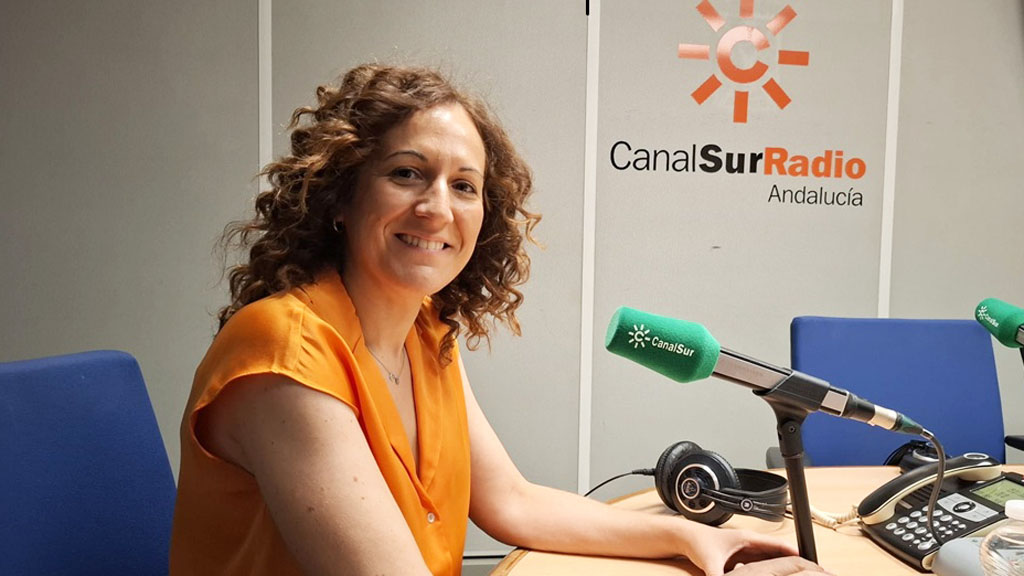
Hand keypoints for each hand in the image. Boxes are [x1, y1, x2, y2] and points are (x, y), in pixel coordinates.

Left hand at [682, 525, 826, 575]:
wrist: (684, 538)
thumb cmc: (697, 543)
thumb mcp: (711, 563)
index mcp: (747, 539)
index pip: (777, 544)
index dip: (794, 552)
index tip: (809, 560)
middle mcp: (748, 543)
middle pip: (777, 552)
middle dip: (792, 561)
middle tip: (809, 570)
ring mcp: (744, 550)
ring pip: (769, 558)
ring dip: (780, 566)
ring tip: (796, 575)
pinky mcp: (738, 557)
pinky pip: (759, 565)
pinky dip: (768, 571)